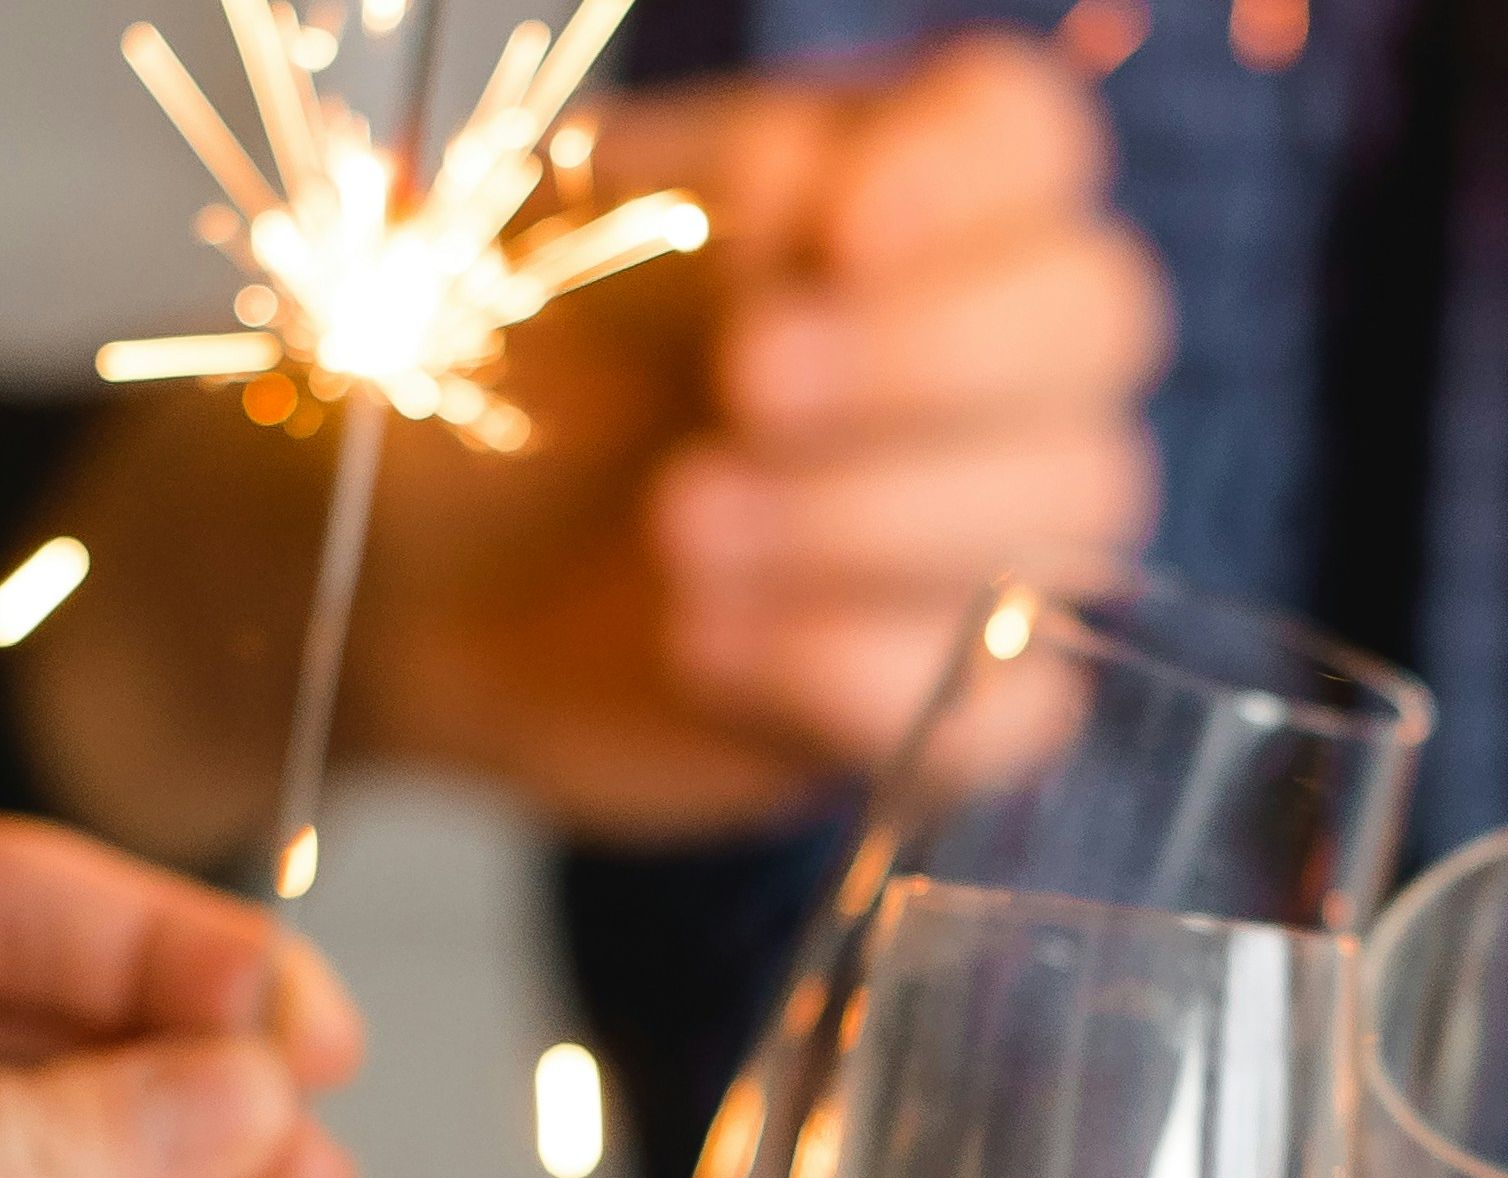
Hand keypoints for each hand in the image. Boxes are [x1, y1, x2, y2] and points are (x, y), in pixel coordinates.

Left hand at [24, 33, 1166, 855]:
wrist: (410, 579)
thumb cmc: (501, 385)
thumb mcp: (564, 247)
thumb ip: (700, 201)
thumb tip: (805, 194)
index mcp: (902, 194)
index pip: (1032, 140)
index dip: (966, 181)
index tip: (830, 234)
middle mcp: (988, 355)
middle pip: (1098, 320)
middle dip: (923, 359)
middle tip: (740, 387)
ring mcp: (994, 535)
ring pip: (1070, 514)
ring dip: (860, 521)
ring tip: (678, 529)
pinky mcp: (957, 699)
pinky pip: (1010, 707)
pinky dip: (852, 677)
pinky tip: (704, 648)